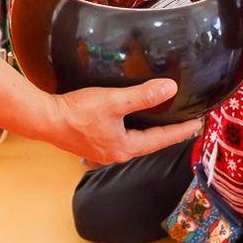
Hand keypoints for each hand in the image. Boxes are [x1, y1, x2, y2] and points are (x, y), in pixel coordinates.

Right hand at [40, 77, 205, 163]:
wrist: (45, 119)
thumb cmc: (76, 113)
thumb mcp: (114, 101)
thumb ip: (142, 96)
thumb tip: (168, 89)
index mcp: (124, 147)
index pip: (161, 139)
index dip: (180, 131)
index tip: (196, 125)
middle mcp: (115, 154)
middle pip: (149, 144)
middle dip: (167, 134)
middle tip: (184, 124)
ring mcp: (103, 151)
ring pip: (134, 142)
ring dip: (149, 133)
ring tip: (162, 123)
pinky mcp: (92, 144)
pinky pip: (120, 139)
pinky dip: (132, 131)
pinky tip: (131, 123)